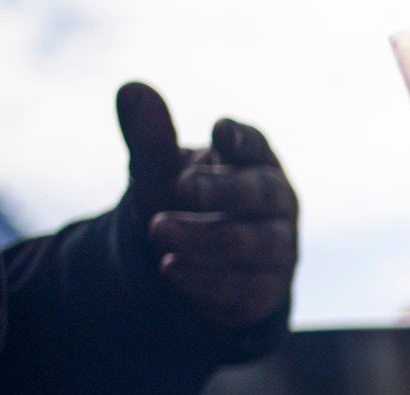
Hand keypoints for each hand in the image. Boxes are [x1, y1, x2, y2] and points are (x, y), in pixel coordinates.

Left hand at [116, 82, 297, 329]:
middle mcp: (276, 205)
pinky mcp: (265, 291)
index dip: (243, 141)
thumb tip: (131, 88)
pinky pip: (244, 287)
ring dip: (206, 237)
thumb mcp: (160, 170)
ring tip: (159, 230)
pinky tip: (169, 268)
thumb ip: (149, 136)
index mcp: (255, 163)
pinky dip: (206, 279)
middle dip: (226, 190)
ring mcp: (277, 249)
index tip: (220, 134)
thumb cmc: (183, 204)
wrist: (192, 265)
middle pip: (265, 194)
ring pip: (255, 243)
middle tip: (183, 185)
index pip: (258, 146)